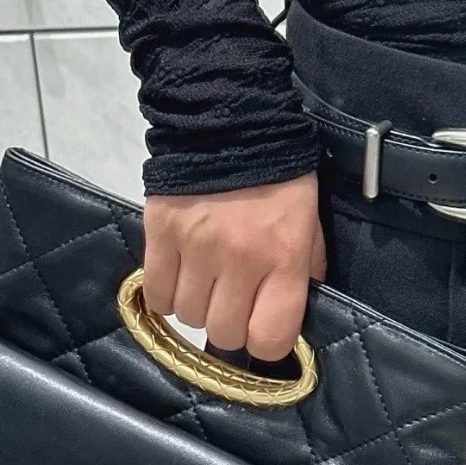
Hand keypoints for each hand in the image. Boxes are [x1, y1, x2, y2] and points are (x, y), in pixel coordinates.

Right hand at [142, 172, 326, 362]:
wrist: (230, 123)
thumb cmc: (279, 176)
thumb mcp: (309, 223)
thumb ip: (304, 270)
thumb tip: (290, 315)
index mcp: (284, 258)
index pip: (269, 339)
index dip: (266, 341)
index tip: (262, 327)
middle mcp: (239, 260)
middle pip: (223, 334)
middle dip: (229, 323)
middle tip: (233, 298)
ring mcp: (195, 248)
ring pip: (188, 317)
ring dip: (197, 306)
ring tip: (206, 279)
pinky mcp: (159, 235)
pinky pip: (156, 295)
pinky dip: (166, 294)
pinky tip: (179, 275)